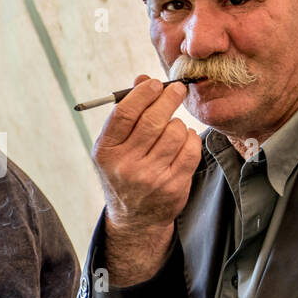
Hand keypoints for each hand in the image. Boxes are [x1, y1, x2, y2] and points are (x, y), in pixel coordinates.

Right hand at [92, 75, 200, 283]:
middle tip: (177, 89)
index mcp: (106, 151)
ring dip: (178, 123)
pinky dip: (191, 138)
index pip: (125, 113)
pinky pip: (191, 149)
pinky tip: (184, 140)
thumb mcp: (114, 146)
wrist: (135, 218)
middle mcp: (125, 166)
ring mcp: (150, 177)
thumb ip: (126, 113)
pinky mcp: (173, 186)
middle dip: (168, 98)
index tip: (155, 83)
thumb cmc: (124, 171)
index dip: (143, 93)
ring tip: (174, 126)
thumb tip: (143, 79)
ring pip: (175, 132)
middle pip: (153, 120)